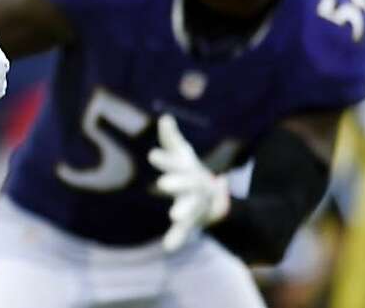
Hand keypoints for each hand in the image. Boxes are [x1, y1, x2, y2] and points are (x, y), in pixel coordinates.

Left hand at [148, 115, 230, 251]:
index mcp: (186, 169)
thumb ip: (170, 138)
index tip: (151, 155)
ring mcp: (194, 203)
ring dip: (183, 211)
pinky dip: (177, 238)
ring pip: (190, 208)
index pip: (174, 162)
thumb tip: (164, 118)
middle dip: (177, 183)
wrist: (213, 196)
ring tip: (174, 216)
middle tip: (163, 184)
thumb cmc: (188, 169)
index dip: (164, 159)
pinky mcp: (191, 220)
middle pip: (186, 184)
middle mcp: (193, 186)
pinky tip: (169, 247)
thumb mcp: (181, 152)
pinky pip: (185, 230)